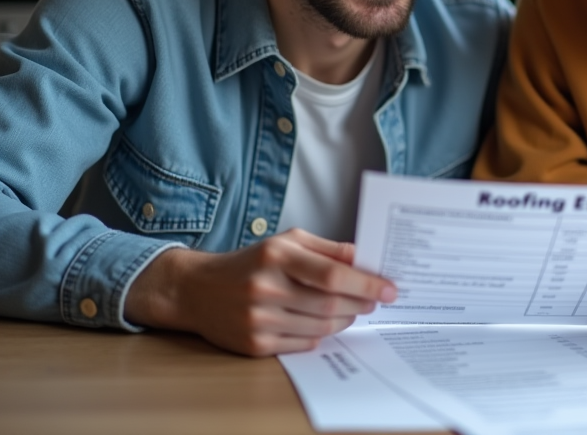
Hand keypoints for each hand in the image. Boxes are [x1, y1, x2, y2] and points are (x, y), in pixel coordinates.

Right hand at [125, 228, 395, 355]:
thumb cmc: (249, 262)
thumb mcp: (286, 242)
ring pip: (321, 326)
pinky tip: (326, 322)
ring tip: (353, 310)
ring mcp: (259, 319)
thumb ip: (327, 248)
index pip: (331, 274)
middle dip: (361, 303)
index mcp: (276, 256)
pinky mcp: (255, 344)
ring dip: (345, 319)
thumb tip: (364, 258)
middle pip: (330, 304)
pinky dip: (322, 334)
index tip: (389, 288)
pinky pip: (304, 343)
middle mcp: (266, 288)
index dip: (365, 283)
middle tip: (376, 299)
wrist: (196, 290)